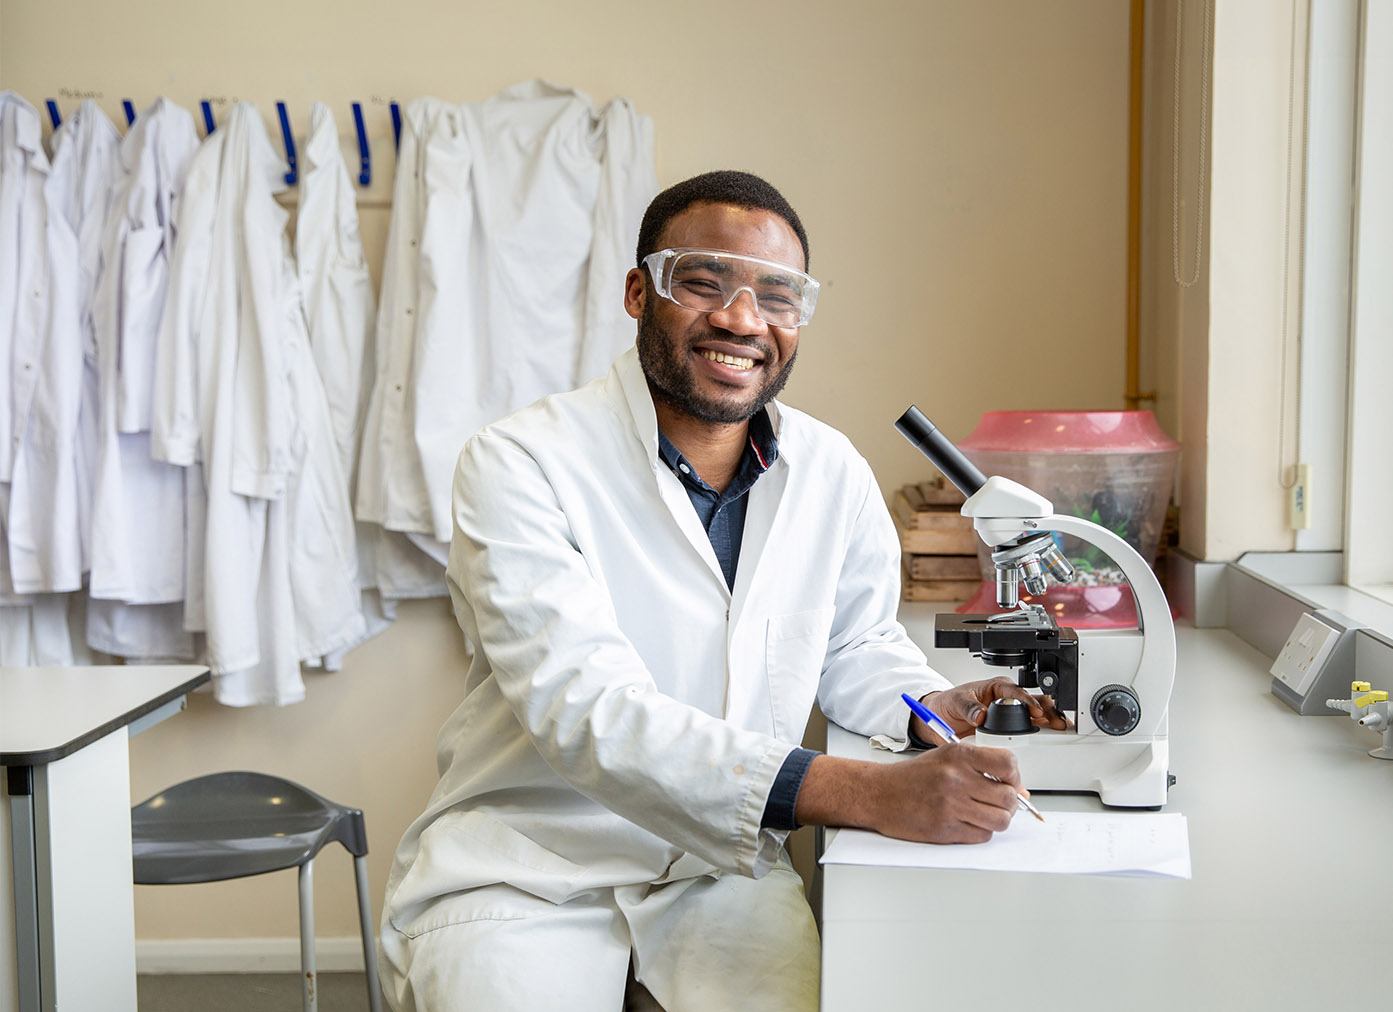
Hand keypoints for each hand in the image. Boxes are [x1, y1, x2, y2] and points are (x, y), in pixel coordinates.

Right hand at [868, 744, 1024, 843]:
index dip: (1015, 777)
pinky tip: (967, 822)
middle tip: (996, 802)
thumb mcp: (947, 759)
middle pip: (1008, 797)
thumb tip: (1022, 792)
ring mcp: (950, 805)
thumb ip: (983, 770)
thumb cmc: (914, 777)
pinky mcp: (945, 829)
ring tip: (984, 814)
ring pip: (1000, 820)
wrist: (880, 794)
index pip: (1008, 764)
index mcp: (958, 755)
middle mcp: (956, 778)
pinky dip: (980, 832)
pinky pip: (982, 836)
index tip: (1009, 783)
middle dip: (1009, 803)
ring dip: (997, 820)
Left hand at [918, 678, 1069, 741]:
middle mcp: (1008, 698)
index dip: (1028, 701)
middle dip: (1049, 710)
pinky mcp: (1012, 729)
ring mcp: (1012, 714)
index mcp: (997, 687)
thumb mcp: (955, 702)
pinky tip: (1052, 740)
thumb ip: (968, 708)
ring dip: (1051, 722)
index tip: (1036, 711)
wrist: (941, 718)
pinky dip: (1043, 734)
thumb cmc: (949, 704)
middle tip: (1058, 722)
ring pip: (1039, 715)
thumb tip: (980, 715)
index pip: (1017, 691)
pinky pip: (1031, 730)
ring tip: (1061, 730)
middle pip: (1035, 701)